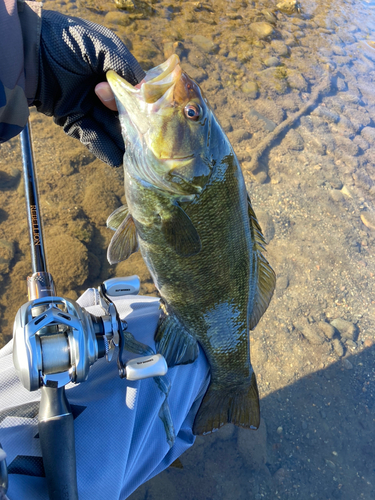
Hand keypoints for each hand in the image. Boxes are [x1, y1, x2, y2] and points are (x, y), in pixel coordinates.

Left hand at [34, 10, 144, 166]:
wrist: (27, 53)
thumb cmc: (65, 42)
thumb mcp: (102, 47)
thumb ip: (125, 67)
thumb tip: (145, 92)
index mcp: (110, 69)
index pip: (134, 91)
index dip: (143, 104)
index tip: (153, 118)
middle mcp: (100, 88)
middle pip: (123, 113)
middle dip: (134, 127)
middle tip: (147, 142)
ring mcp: (85, 104)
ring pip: (109, 127)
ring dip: (123, 141)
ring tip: (137, 156)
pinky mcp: (70, 118)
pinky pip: (90, 136)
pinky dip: (103, 148)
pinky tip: (117, 159)